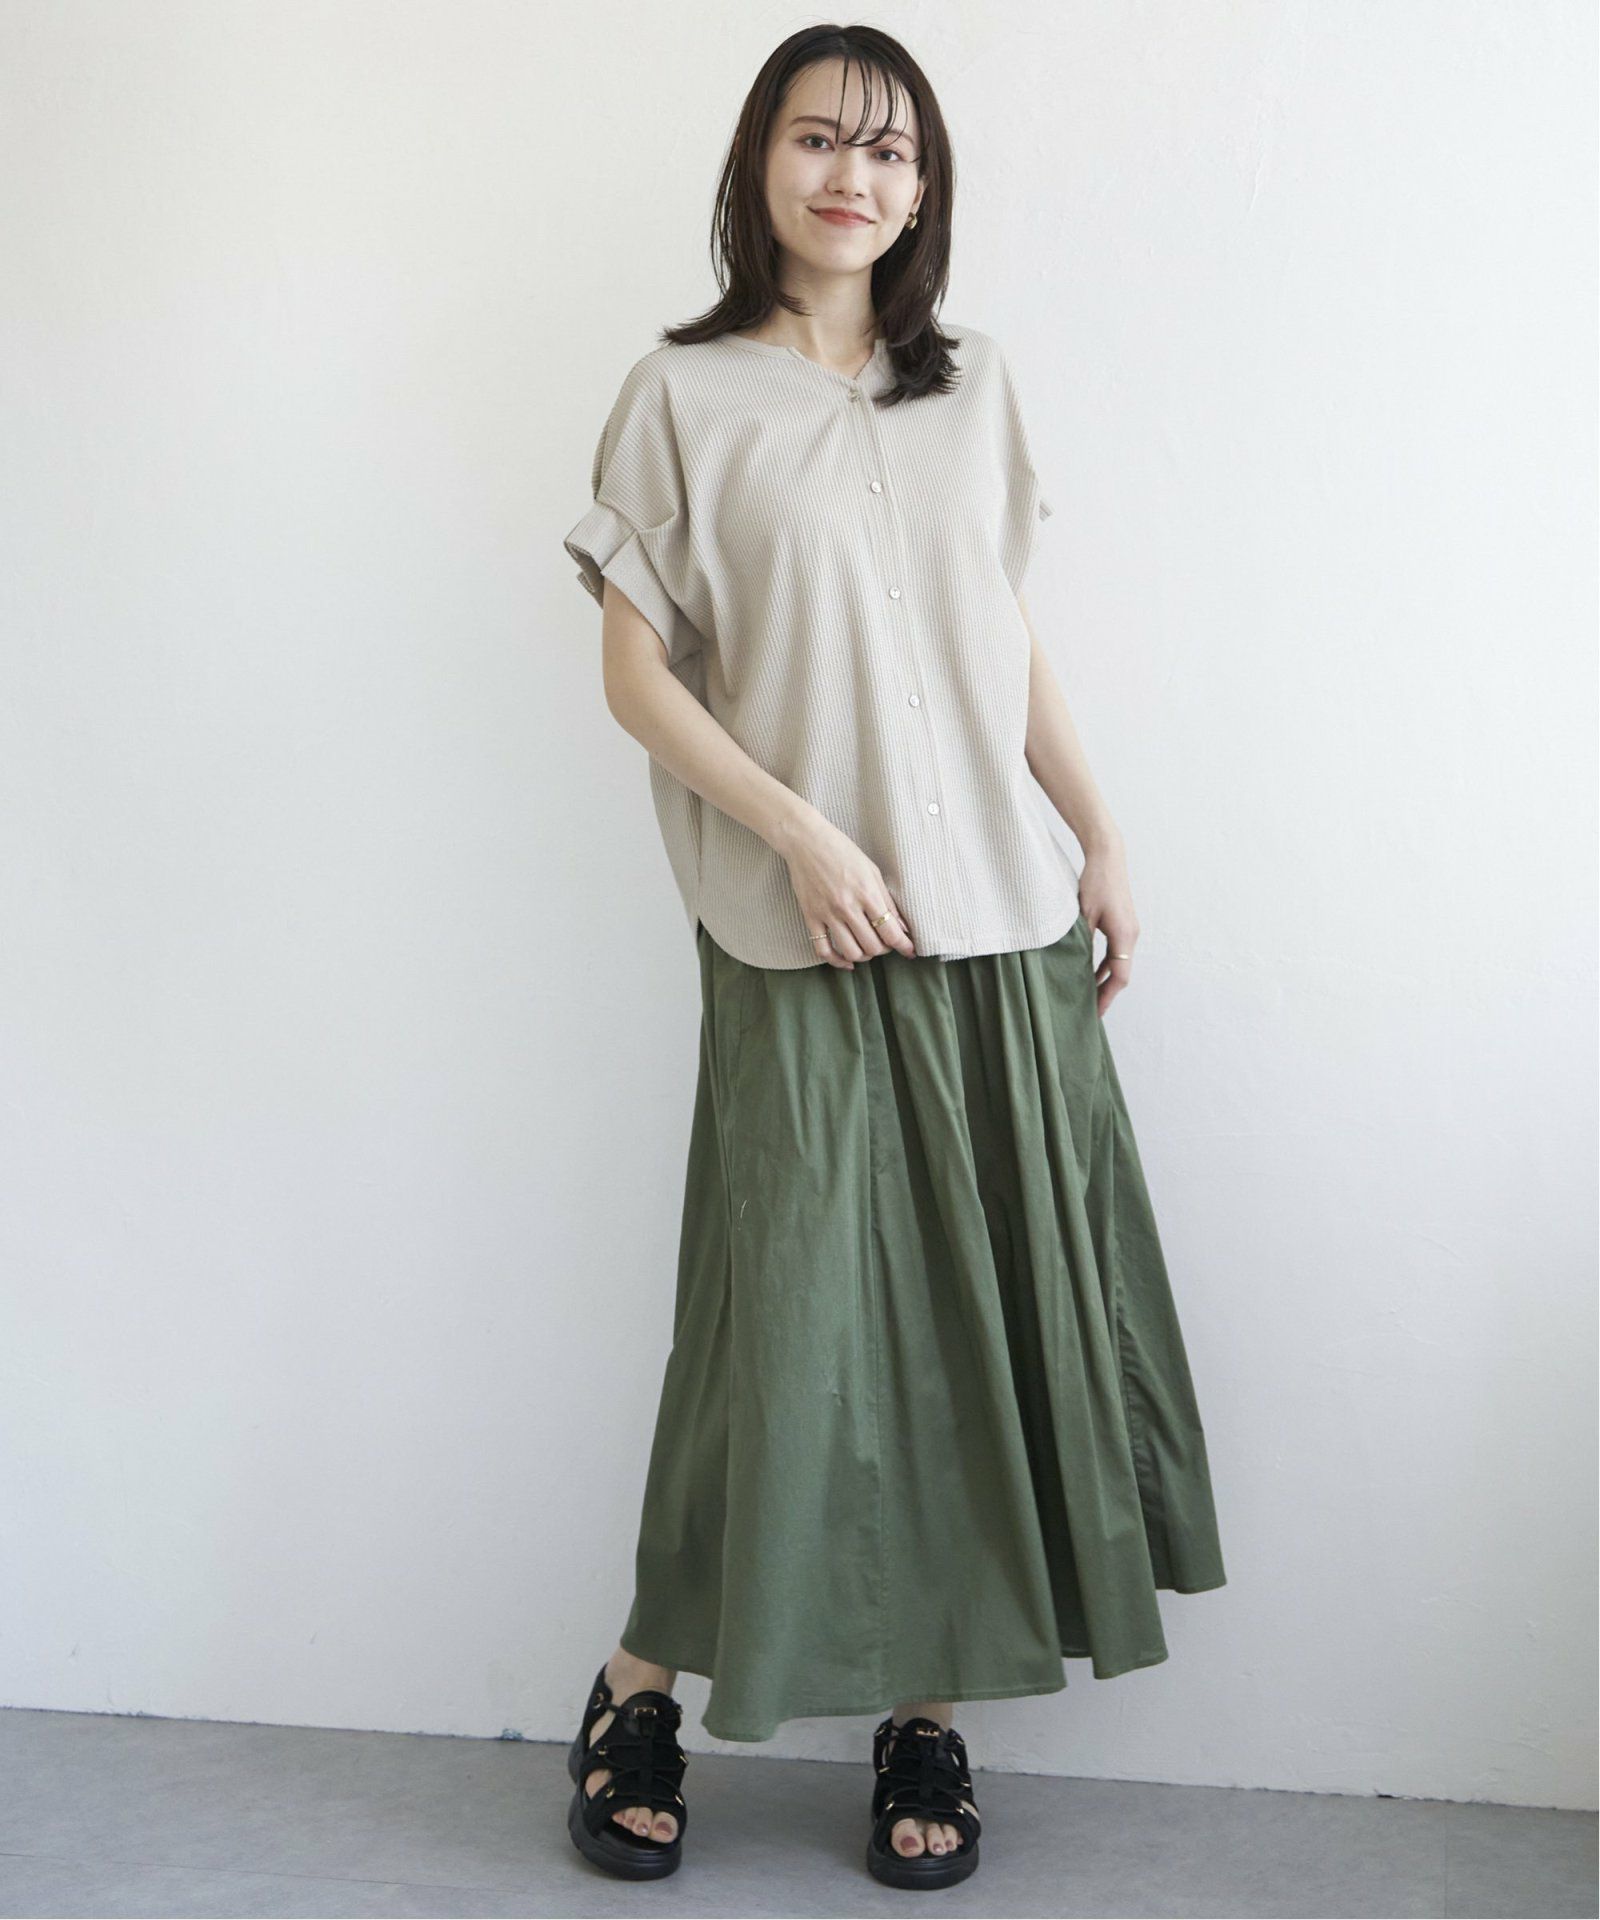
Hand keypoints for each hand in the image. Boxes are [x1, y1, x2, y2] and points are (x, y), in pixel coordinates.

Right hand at [774, 812, 916, 969]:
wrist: (806, 841)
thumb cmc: (842, 851)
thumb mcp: (872, 871)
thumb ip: (887, 901)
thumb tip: (903, 927)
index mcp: (867, 893)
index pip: (891, 931)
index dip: (904, 946)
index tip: (909, 951)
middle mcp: (847, 907)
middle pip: (873, 946)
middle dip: (884, 949)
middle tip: (886, 942)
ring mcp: (827, 914)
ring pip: (851, 952)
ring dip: (864, 955)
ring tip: (867, 948)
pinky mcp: (811, 917)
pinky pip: (823, 950)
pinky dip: (837, 961)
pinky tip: (846, 960)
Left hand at [1077, 839, 1139, 1016]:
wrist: (1108, 857)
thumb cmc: (1095, 882)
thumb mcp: (1083, 915)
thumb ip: (1081, 942)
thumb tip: (1072, 966)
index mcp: (1124, 935)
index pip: (1120, 976)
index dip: (1107, 996)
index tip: (1096, 1012)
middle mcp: (1132, 935)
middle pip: (1122, 973)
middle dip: (1106, 992)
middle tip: (1090, 1010)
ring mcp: (1130, 929)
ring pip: (1120, 963)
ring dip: (1106, 979)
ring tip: (1089, 996)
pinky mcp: (1124, 924)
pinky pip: (1117, 952)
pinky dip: (1106, 965)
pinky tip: (1091, 973)